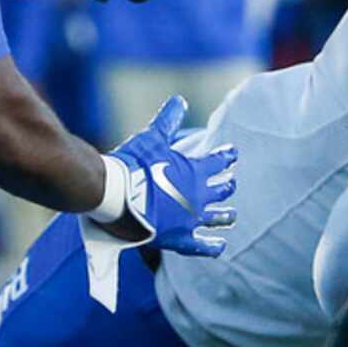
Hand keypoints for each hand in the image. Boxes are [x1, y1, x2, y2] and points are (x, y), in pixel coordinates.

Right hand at [102, 94, 236, 256]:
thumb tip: (180, 100)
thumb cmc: (133, 164)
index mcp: (195, 172)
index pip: (217, 162)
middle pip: (220, 191)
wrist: (115, 195)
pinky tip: (220, 246)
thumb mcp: (152, 138)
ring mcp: (190, 219)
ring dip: (225, 215)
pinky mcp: (178, 238)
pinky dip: (212, 246)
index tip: (232, 154)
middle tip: (231, 184)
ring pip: (216, 218)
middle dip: (226, 186)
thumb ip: (168, 120)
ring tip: (232, 215)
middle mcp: (198, 196)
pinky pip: (200, 246)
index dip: (225, 157)